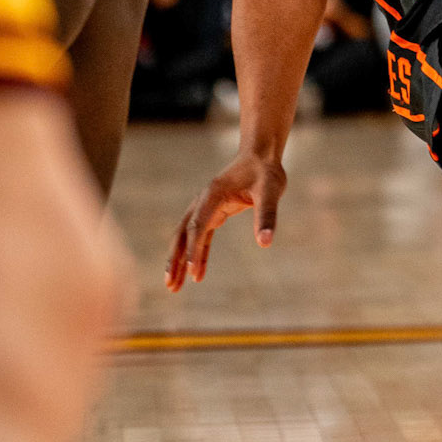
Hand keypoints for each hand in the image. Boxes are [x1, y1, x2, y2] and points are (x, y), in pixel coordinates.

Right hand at [166, 149, 287, 288]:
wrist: (260, 155)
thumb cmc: (266, 172)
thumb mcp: (271, 191)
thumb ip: (267, 215)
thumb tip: (266, 242)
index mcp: (213, 194)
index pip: (198, 226)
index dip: (194, 249)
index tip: (191, 271)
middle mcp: (203, 202)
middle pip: (182, 234)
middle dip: (175, 260)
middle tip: (170, 286)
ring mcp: (206, 207)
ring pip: (186, 238)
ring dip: (179, 261)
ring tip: (173, 287)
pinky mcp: (213, 213)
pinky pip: (201, 237)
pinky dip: (196, 255)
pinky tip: (196, 274)